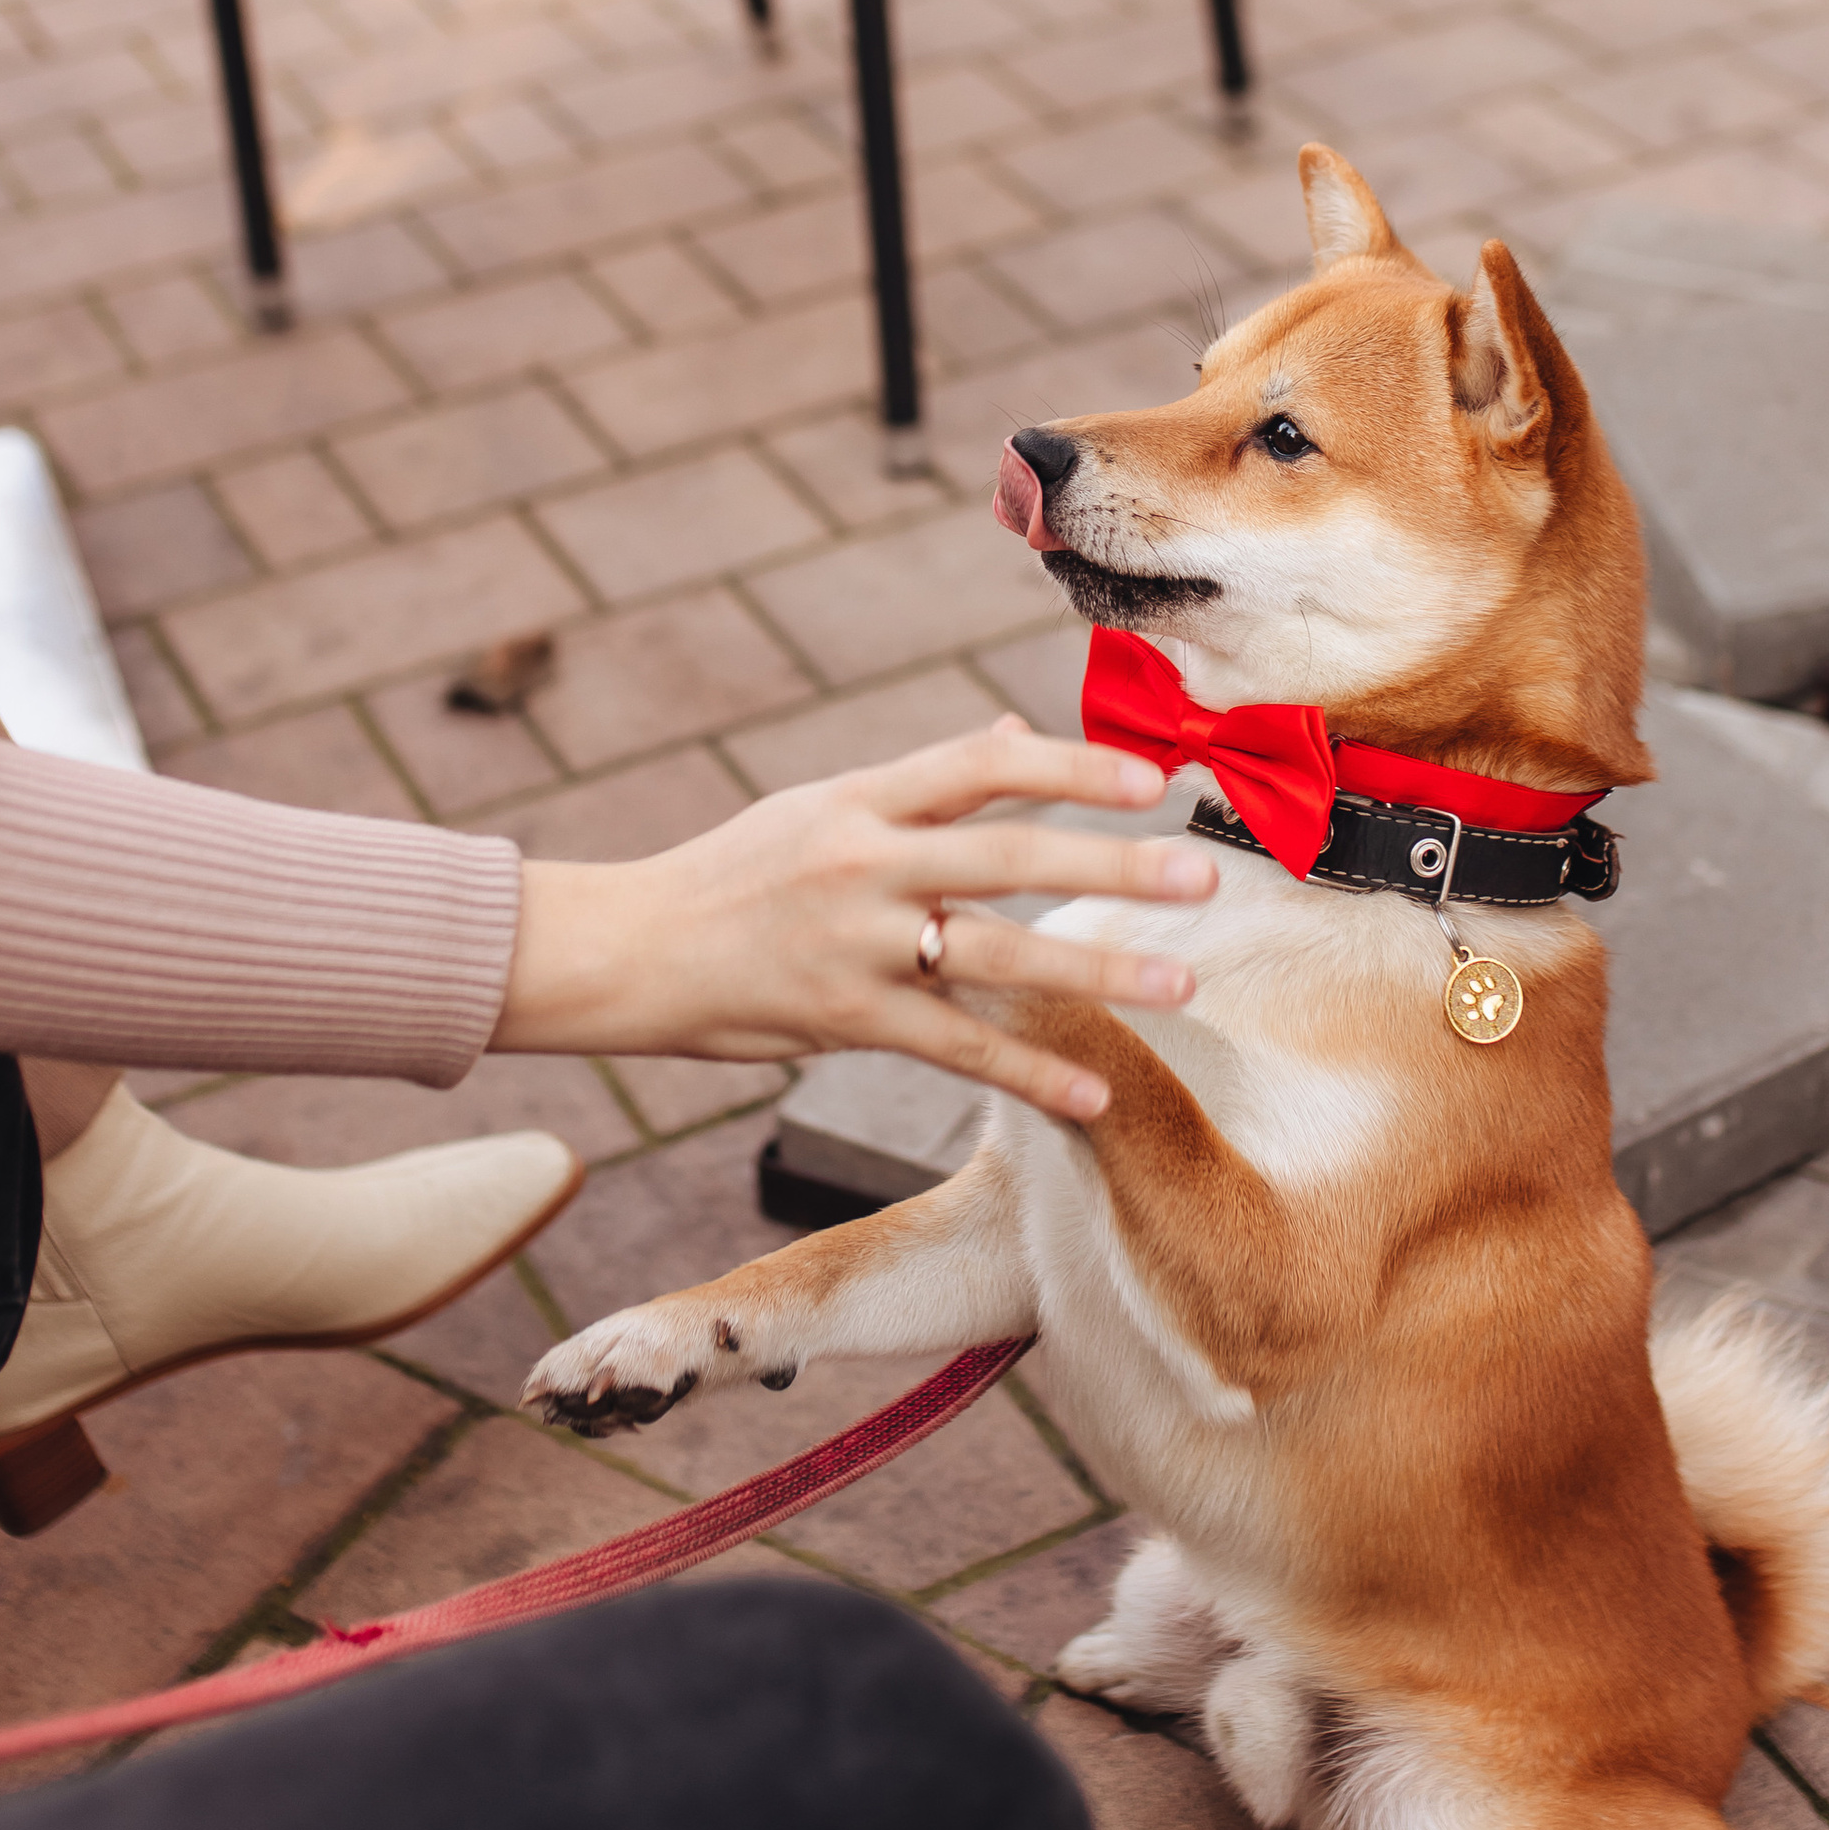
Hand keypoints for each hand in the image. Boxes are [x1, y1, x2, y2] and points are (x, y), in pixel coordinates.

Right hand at [492, 718, 1213, 1120]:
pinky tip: (1093, 1091)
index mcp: (862, 798)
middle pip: (1009, 853)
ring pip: (995, 952)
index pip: (982, 765)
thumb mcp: (820, 807)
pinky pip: (955, 1046)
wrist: (627, 952)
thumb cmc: (731, 875)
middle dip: (1113, 863)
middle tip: (1201, 875)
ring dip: (1096, 970)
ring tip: (1180, 983)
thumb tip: (1012, 738)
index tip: (1152, 777)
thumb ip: (922, 783)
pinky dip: (1029, 1071)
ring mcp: (855, 943)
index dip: (1072, 766)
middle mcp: (864, 861)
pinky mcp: (844, 1019)